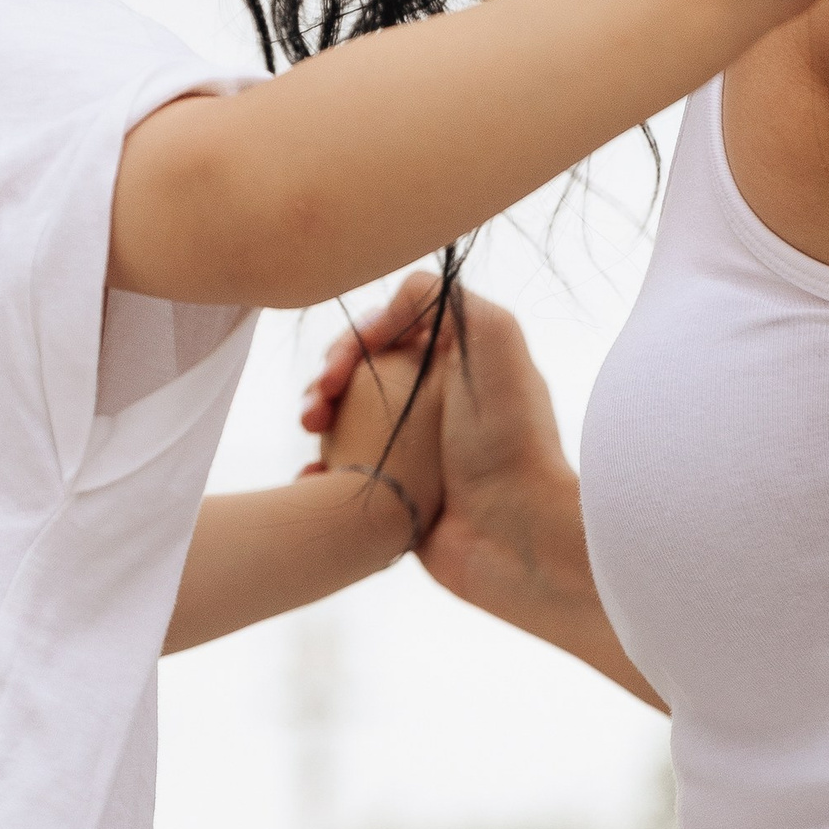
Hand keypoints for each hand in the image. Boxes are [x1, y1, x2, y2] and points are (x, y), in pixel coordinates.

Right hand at [301, 279, 659, 701]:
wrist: (517, 534)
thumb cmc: (509, 433)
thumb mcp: (494, 334)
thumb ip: (444, 294)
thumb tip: (391, 307)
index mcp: (461, 362)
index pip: (391, 331)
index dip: (355, 340)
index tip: (338, 367)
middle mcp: (442, 403)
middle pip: (364, 374)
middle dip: (327, 380)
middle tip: (313, 408)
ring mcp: (420, 452)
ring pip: (350, 423)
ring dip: (319, 421)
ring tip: (311, 436)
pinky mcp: (403, 497)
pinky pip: (351, 477)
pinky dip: (322, 474)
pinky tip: (310, 478)